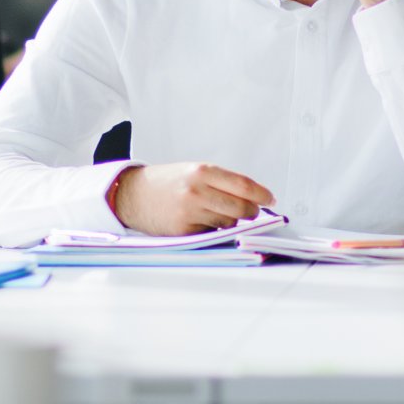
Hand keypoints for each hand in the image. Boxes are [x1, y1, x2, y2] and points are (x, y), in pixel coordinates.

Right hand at [110, 162, 275, 235]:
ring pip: (229, 223)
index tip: (271, 199)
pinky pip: (212, 233)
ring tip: (218, 213)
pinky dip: (213, 229)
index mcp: (201, 171)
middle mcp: (196, 191)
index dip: (262, 194)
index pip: (243, 185)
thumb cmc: (167, 182)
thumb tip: (254, 197)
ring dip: (232, 221)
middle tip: (254, 212)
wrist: (133, 195)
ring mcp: (190, 212)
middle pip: (241, 208)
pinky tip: (202, 221)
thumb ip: (221, 182)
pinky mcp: (184, 231)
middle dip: (253, 213)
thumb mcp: (193, 171)